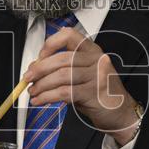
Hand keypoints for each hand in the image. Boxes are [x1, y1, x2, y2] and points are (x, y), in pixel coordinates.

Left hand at [24, 28, 139, 145]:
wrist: (120, 113)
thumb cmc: (99, 92)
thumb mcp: (83, 75)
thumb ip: (62, 68)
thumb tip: (35, 67)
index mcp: (92, 50)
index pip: (69, 35)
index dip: (50, 44)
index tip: (39, 56)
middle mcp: (96, 60)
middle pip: (62, 58)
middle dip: (39, 69)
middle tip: (27, 78)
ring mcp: (97, 76)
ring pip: (61, 76)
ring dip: (42, 85)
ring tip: (33, 92)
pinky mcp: (94, 93)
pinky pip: (64, 92)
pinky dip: (47, 97)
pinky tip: (40, 101)